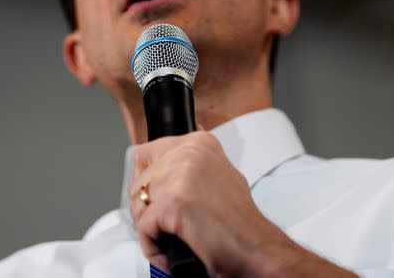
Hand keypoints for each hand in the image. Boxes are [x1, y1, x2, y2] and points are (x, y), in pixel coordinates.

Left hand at [127, 131, 356, 276]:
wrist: (256, 247)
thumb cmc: (239, 220)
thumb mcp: (218, 173)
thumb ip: (189, 165)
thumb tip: (158, 170)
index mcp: (198, 142)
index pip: (145, 154)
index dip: (147, 182)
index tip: (155, 198)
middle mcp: (188, 152)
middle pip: (138, 182)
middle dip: (146, 208)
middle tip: (165, 224)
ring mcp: (179, 175)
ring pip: (138, 204)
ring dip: (149, 227)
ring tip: (170, 237)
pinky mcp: (172, 203)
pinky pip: (143, 228)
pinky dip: (152, 246)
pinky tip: (169, 252)